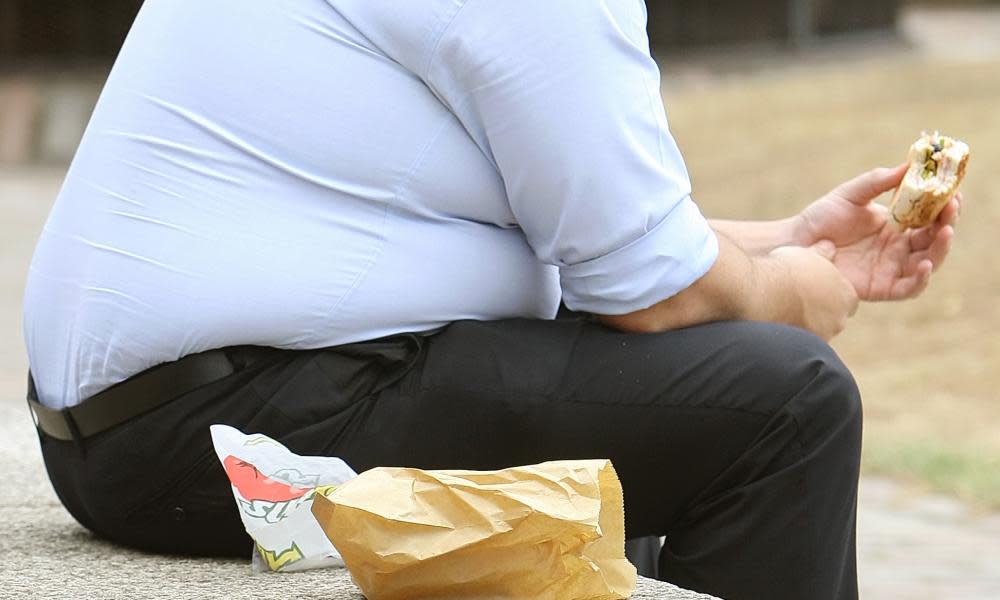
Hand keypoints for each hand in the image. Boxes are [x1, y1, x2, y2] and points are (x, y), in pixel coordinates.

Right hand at [767, 242, 858, 339]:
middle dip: (821, 311)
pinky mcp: (802, 348)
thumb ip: (822, 253)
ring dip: (806, 324)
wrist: (759, 293)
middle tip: (798, 299)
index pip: (848, 299)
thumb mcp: (807, 253)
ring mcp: (821, 336)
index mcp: (846, 295)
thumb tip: (828, 247)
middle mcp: (839, 319)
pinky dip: (791, 333)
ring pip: (817, 331)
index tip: (816, 289)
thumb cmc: (784, 270)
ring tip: (783, 310)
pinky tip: (775, 322)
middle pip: (834, 318)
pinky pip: (800, 343)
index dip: (832, 294)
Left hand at [791, 165, 958, 301]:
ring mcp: (891, 268)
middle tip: (951, 208)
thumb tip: (908, 165)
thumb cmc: (822, 217)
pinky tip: (924, 265)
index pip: (931, 217)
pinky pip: (908, 288)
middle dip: (947, 223)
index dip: (946, 207)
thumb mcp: (851, 194)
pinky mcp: (880, 287)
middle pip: (934, 239)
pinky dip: (920, 279)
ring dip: (940, 249)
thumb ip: (878, 181)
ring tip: (944, 231)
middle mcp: (899, 248)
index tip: (954, 192)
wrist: (796, 242)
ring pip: (928, 263)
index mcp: (897, 225)